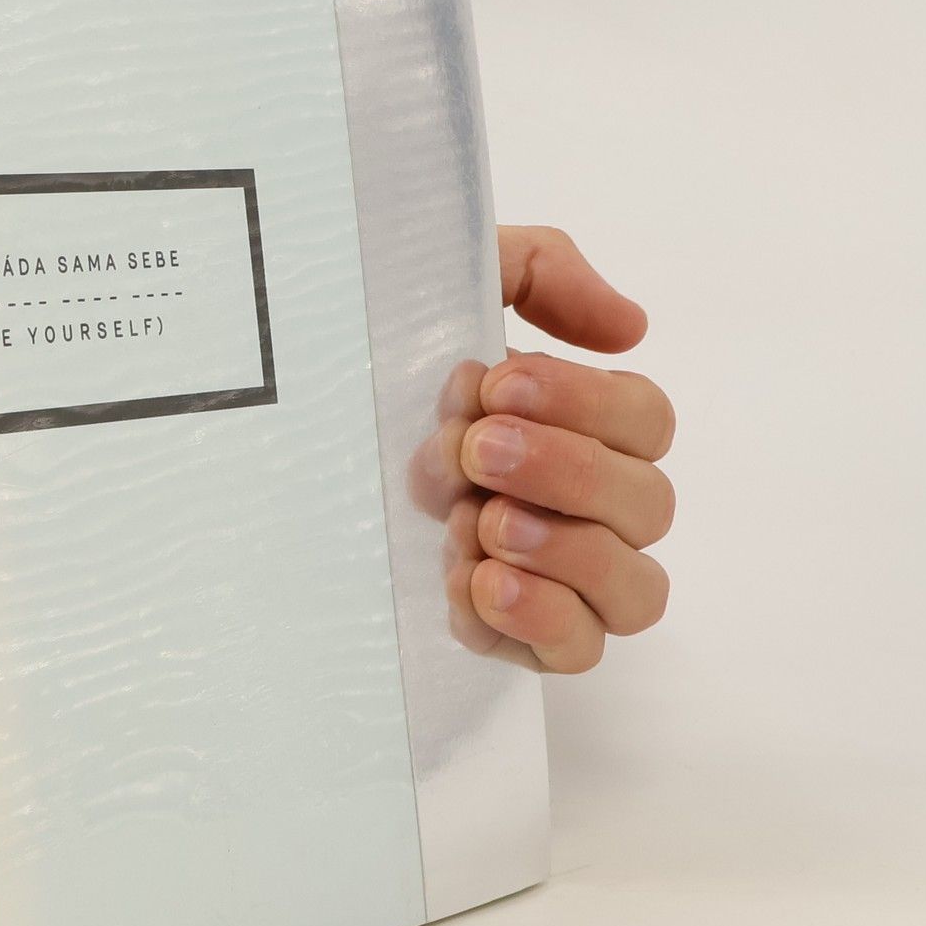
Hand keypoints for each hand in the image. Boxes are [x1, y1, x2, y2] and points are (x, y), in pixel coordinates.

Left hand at [410, 226, 674, 673]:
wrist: (277, 438)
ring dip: (562, 552)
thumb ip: (539, 273)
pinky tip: (472, 583)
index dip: (585, 404)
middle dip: (564, 473)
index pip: (645, 421)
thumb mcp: (442, 284)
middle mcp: (585, 506)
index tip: (495, 386)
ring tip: (478, 524)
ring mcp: (560, 578)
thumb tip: (629, 326)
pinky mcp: (517, 637)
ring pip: (635, 591)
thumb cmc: (372, 359)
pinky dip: (534, 619)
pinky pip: (573, 651)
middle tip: (478, 453)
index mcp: (579, 424)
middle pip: (648, 504)